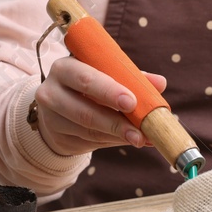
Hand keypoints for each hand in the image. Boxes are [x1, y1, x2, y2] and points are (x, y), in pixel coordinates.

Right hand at [32, 56, 167, 156]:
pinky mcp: (57, 137)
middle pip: (85, 111)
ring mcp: (51, 118)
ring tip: (142, 138)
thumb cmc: (88, 85)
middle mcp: (51, 92)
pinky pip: (88, 142)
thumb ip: (130, 77)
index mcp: (65, 68)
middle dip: (115, 121)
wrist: (58, 106)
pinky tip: (128, 140)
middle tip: (140, 130)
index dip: (109, 91)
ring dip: (118, 135)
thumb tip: (160, 83)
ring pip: (88, 130)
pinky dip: (112, 142)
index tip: (132, 102)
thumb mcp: (105, 74)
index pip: (85, 79)